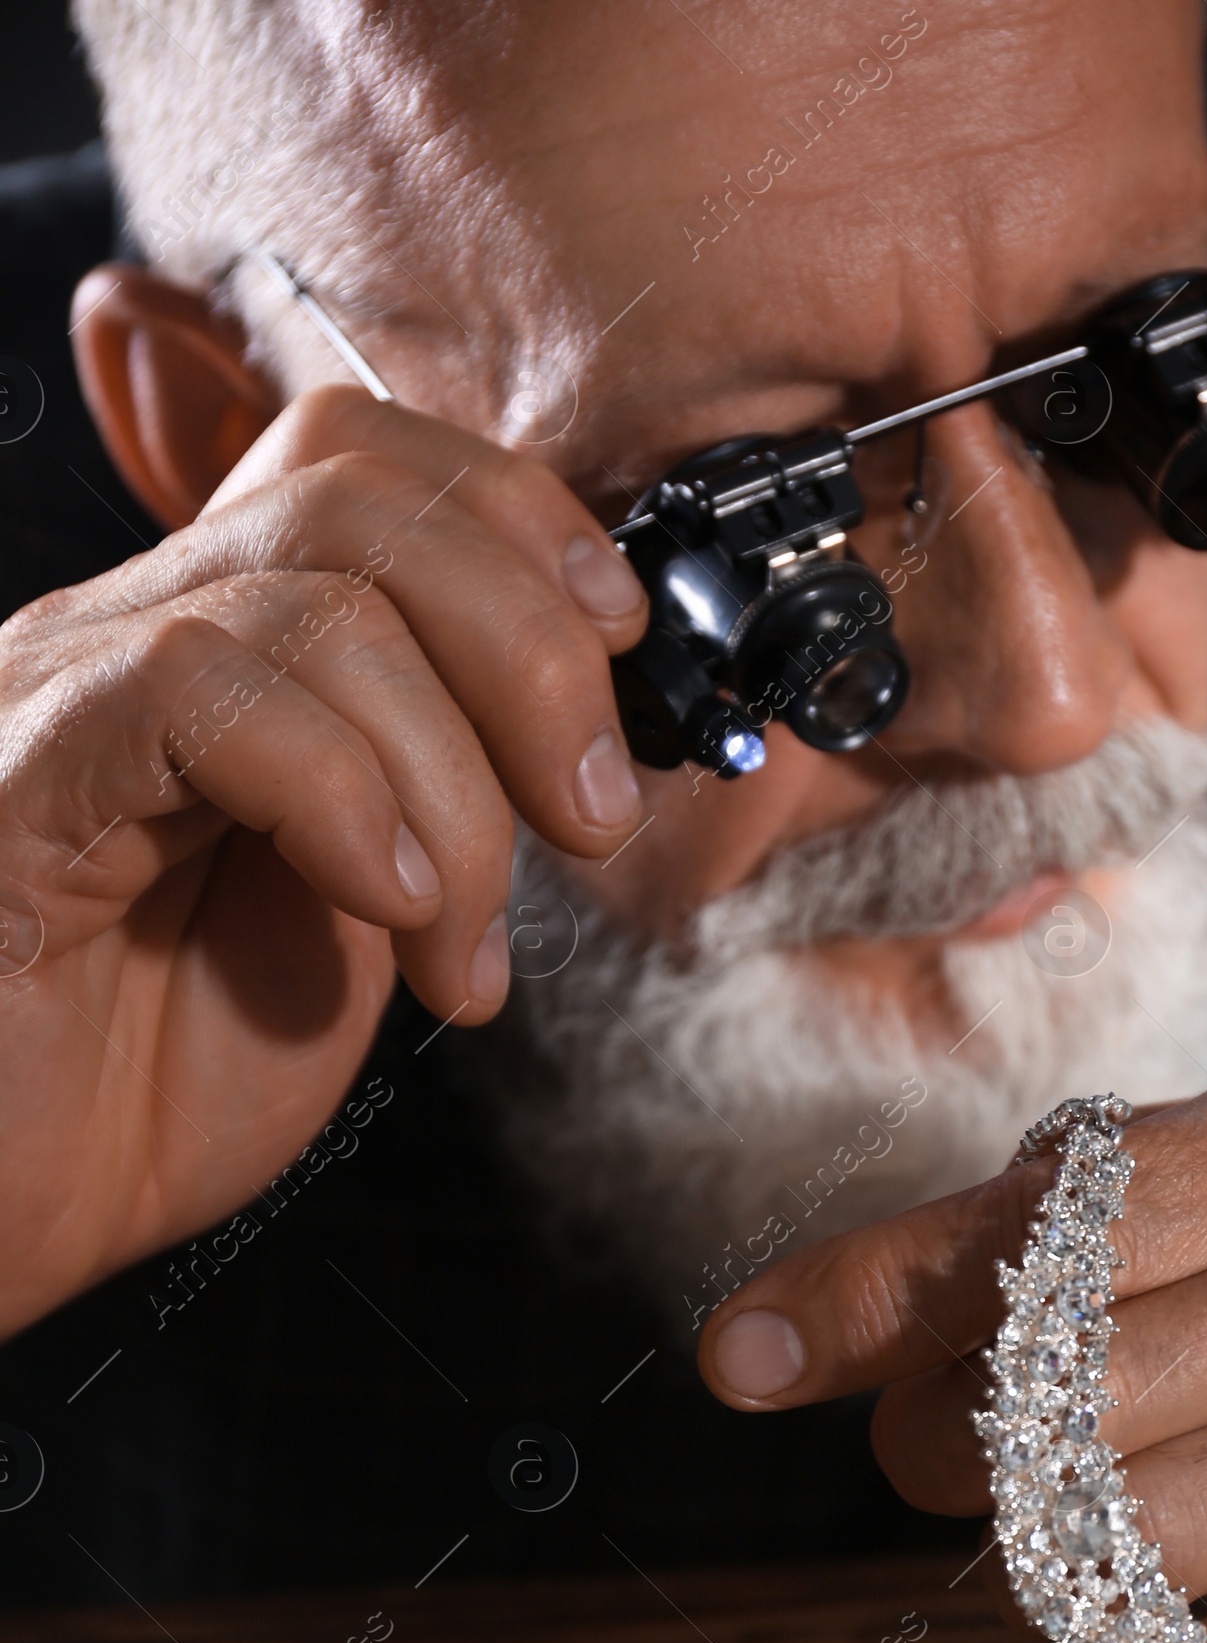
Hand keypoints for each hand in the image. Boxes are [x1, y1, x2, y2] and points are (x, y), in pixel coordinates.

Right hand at [0, 385, 646, 1336]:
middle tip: (589, 819)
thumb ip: (436, 807)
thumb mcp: (352, 927)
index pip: (365, 462)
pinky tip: (378, 906)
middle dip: (533, 654)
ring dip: (453, 782)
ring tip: (458, 946)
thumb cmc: (146, 1087)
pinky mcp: (14, 771)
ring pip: (316, 598)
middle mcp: (132, 636)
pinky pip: (198, 687)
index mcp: (226, 655)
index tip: (618, 656)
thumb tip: (576, 748)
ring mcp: (62, 689)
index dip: (522, 527)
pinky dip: (340, 794)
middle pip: (364, 497)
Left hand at [698, 1050, 1206, 1642]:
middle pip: (1077, 1400)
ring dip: (1036, 1568)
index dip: (877, 1296)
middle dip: (945, 1446)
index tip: (746, 1354)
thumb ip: (1074, 1208)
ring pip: (1146, 1548)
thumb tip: (817, 1315)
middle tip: (931, 1455)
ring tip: (1040, 1540)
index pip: (1055, 1227)